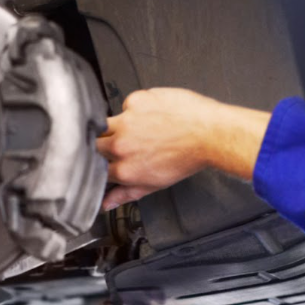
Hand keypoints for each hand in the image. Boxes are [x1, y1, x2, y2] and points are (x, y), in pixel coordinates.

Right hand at [95, 88, 221, 209]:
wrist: (209, 133)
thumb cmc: (188, 157)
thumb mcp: (155, 183)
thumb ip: (127, 193)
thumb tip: (108, 203)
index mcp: (124, 169)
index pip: (97, 169)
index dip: (102, 164)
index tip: (109, 162)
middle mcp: (121, 146)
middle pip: (96, 145)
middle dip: (104, 146)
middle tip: (126, 144)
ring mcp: (127, 121)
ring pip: (105, 124)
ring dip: (116, 127)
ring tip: (139, 129)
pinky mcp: (135, 102)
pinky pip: (127, 105)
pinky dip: (136, 110)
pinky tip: (152, 115)